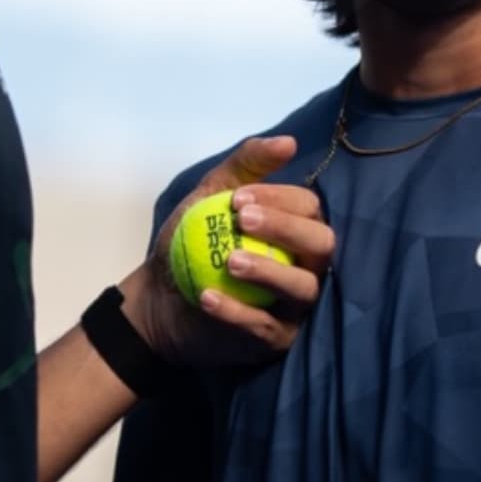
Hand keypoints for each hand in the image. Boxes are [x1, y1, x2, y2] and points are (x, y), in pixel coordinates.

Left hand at [120, 136, 333, 365]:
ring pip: (303, 289)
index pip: (309, 209)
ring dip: (269, 271)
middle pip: (321, 246)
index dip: (280, 201)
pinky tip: (207, 297)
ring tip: (231, 261)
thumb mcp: (212, 195)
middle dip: (287, 230)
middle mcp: (308, 266)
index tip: (237, 199)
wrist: (158, 297)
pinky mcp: (276, 339)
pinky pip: (265, 328)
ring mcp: (295, 306)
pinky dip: (236, 312)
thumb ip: (246, 166)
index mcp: (298, 229)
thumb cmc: (192, 242)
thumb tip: (289, 142)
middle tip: (243, 220)